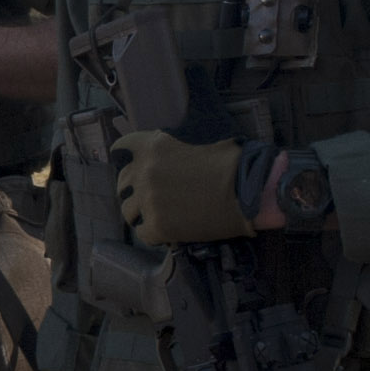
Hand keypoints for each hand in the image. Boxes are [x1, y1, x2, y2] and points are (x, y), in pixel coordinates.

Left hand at [112, 128, 253, 245]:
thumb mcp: (195, 137)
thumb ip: (170, 144)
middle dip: (134, 190)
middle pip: (122, 185)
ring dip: (141, 213)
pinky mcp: (158, 226)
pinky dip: (153, 233)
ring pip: (128, 211)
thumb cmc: (230, 163)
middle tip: (152, 197)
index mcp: (152, 146)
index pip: (121, 150)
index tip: (135, 169)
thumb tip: (163, 150)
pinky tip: (168, 230)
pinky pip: (143, 233)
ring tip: (160, 215)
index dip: (128, 161)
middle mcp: (144, 172)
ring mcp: (149, 200)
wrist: (248, 191)